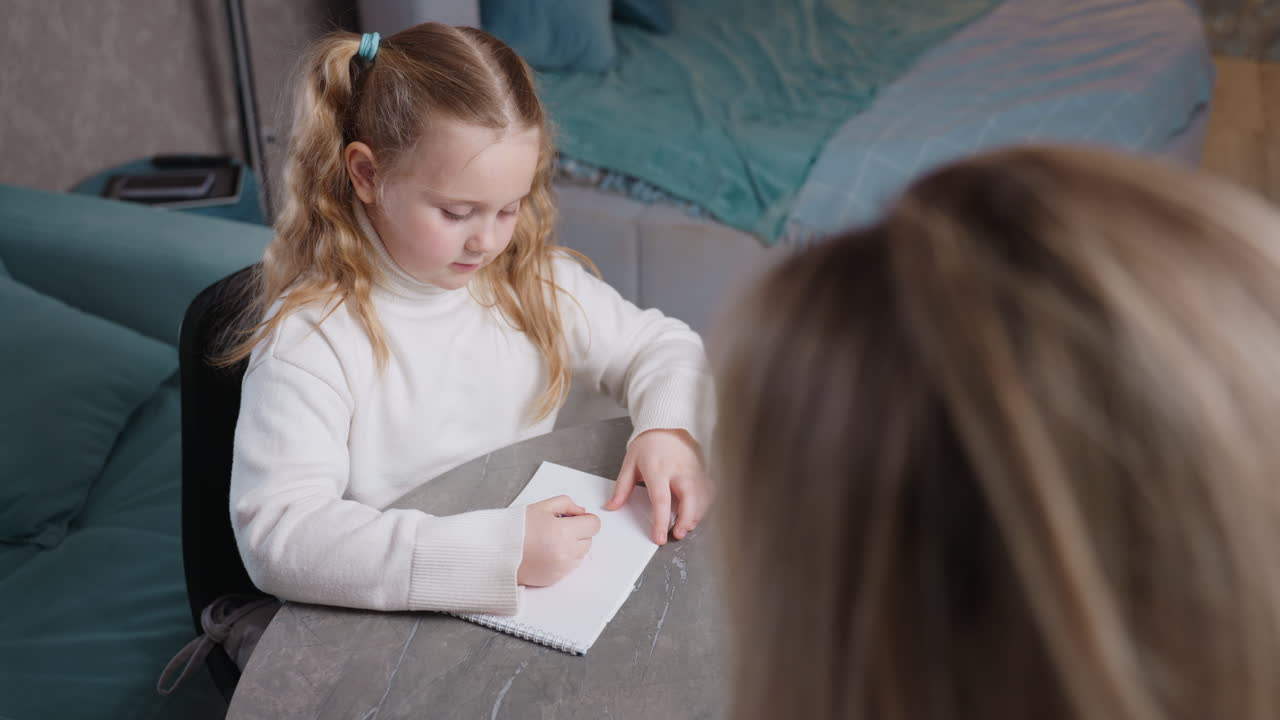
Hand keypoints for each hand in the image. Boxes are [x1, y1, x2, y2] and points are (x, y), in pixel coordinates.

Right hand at [517, 495, 600, 586]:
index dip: (585, 520)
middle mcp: (566, 552)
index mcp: (564, 531)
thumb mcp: (541, 506)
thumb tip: (581, 512)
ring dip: (572, 547)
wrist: (495, 552)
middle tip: (558, 528)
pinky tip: (546, 553)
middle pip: (589, 540)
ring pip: (581, 555)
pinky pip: (569, 568)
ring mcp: (561, 568)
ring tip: (550, 541)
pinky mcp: (555, 579)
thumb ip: (566, 504)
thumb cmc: (514, 528)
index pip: (594, 525)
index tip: (575, 519)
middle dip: (578, 533)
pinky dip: (563, 560)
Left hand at [606, 428, 710, 544]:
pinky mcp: (702, 470)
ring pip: (701, 497)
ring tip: (685, 526)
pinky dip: (704, 505)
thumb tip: (612, 506)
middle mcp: (679, 470)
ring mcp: (693, 470)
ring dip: (695, 515)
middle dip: (686, 521)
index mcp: (658, 469)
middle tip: (678, 534)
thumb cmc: (648, 445)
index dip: (661, 521)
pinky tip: (695, 513)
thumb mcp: (630, 463)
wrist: (666, 427)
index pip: (661, 499)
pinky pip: (708, 491)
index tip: (660, 537)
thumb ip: (622, 487)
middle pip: (689, 499)